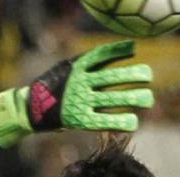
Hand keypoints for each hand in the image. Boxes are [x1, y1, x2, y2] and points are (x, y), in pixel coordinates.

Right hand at [28, 40, 154, 132]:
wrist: (31, 109)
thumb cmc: (56, 85)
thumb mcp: (69, 67)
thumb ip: (92, 61)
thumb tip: (125, 50)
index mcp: (76, 67)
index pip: (100, 56)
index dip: (118, 51)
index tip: (134, 50)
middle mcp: (79, 83)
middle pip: (110, 78)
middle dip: (131, 76)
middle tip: (148, 76)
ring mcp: (79, 102)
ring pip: (110, 99)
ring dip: (132, 98)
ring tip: (148, 99)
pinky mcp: (79, 120)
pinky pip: (102, 121)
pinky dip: (118, 122)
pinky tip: (133, 123)